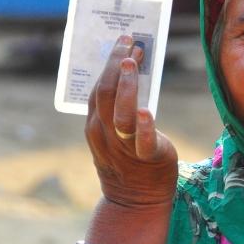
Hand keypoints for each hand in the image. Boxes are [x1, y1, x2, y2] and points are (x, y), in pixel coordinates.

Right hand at [85, 35, 177, 207]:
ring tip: (133, 63)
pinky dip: (144, 126)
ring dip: (126, 87)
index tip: (124, 43)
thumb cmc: (129, 161)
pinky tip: (147, 111)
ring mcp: (123, 147)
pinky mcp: (146, 158)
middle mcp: (105, 134)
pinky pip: (142, 141)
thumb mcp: (116, 134)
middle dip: (116, 66)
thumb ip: (120, 109)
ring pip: (120, 114)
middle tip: (130, 43)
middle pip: (106, 95)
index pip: (98, 89)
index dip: (109, 64)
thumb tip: (134, 75)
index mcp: (96, 125)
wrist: (135, 201)